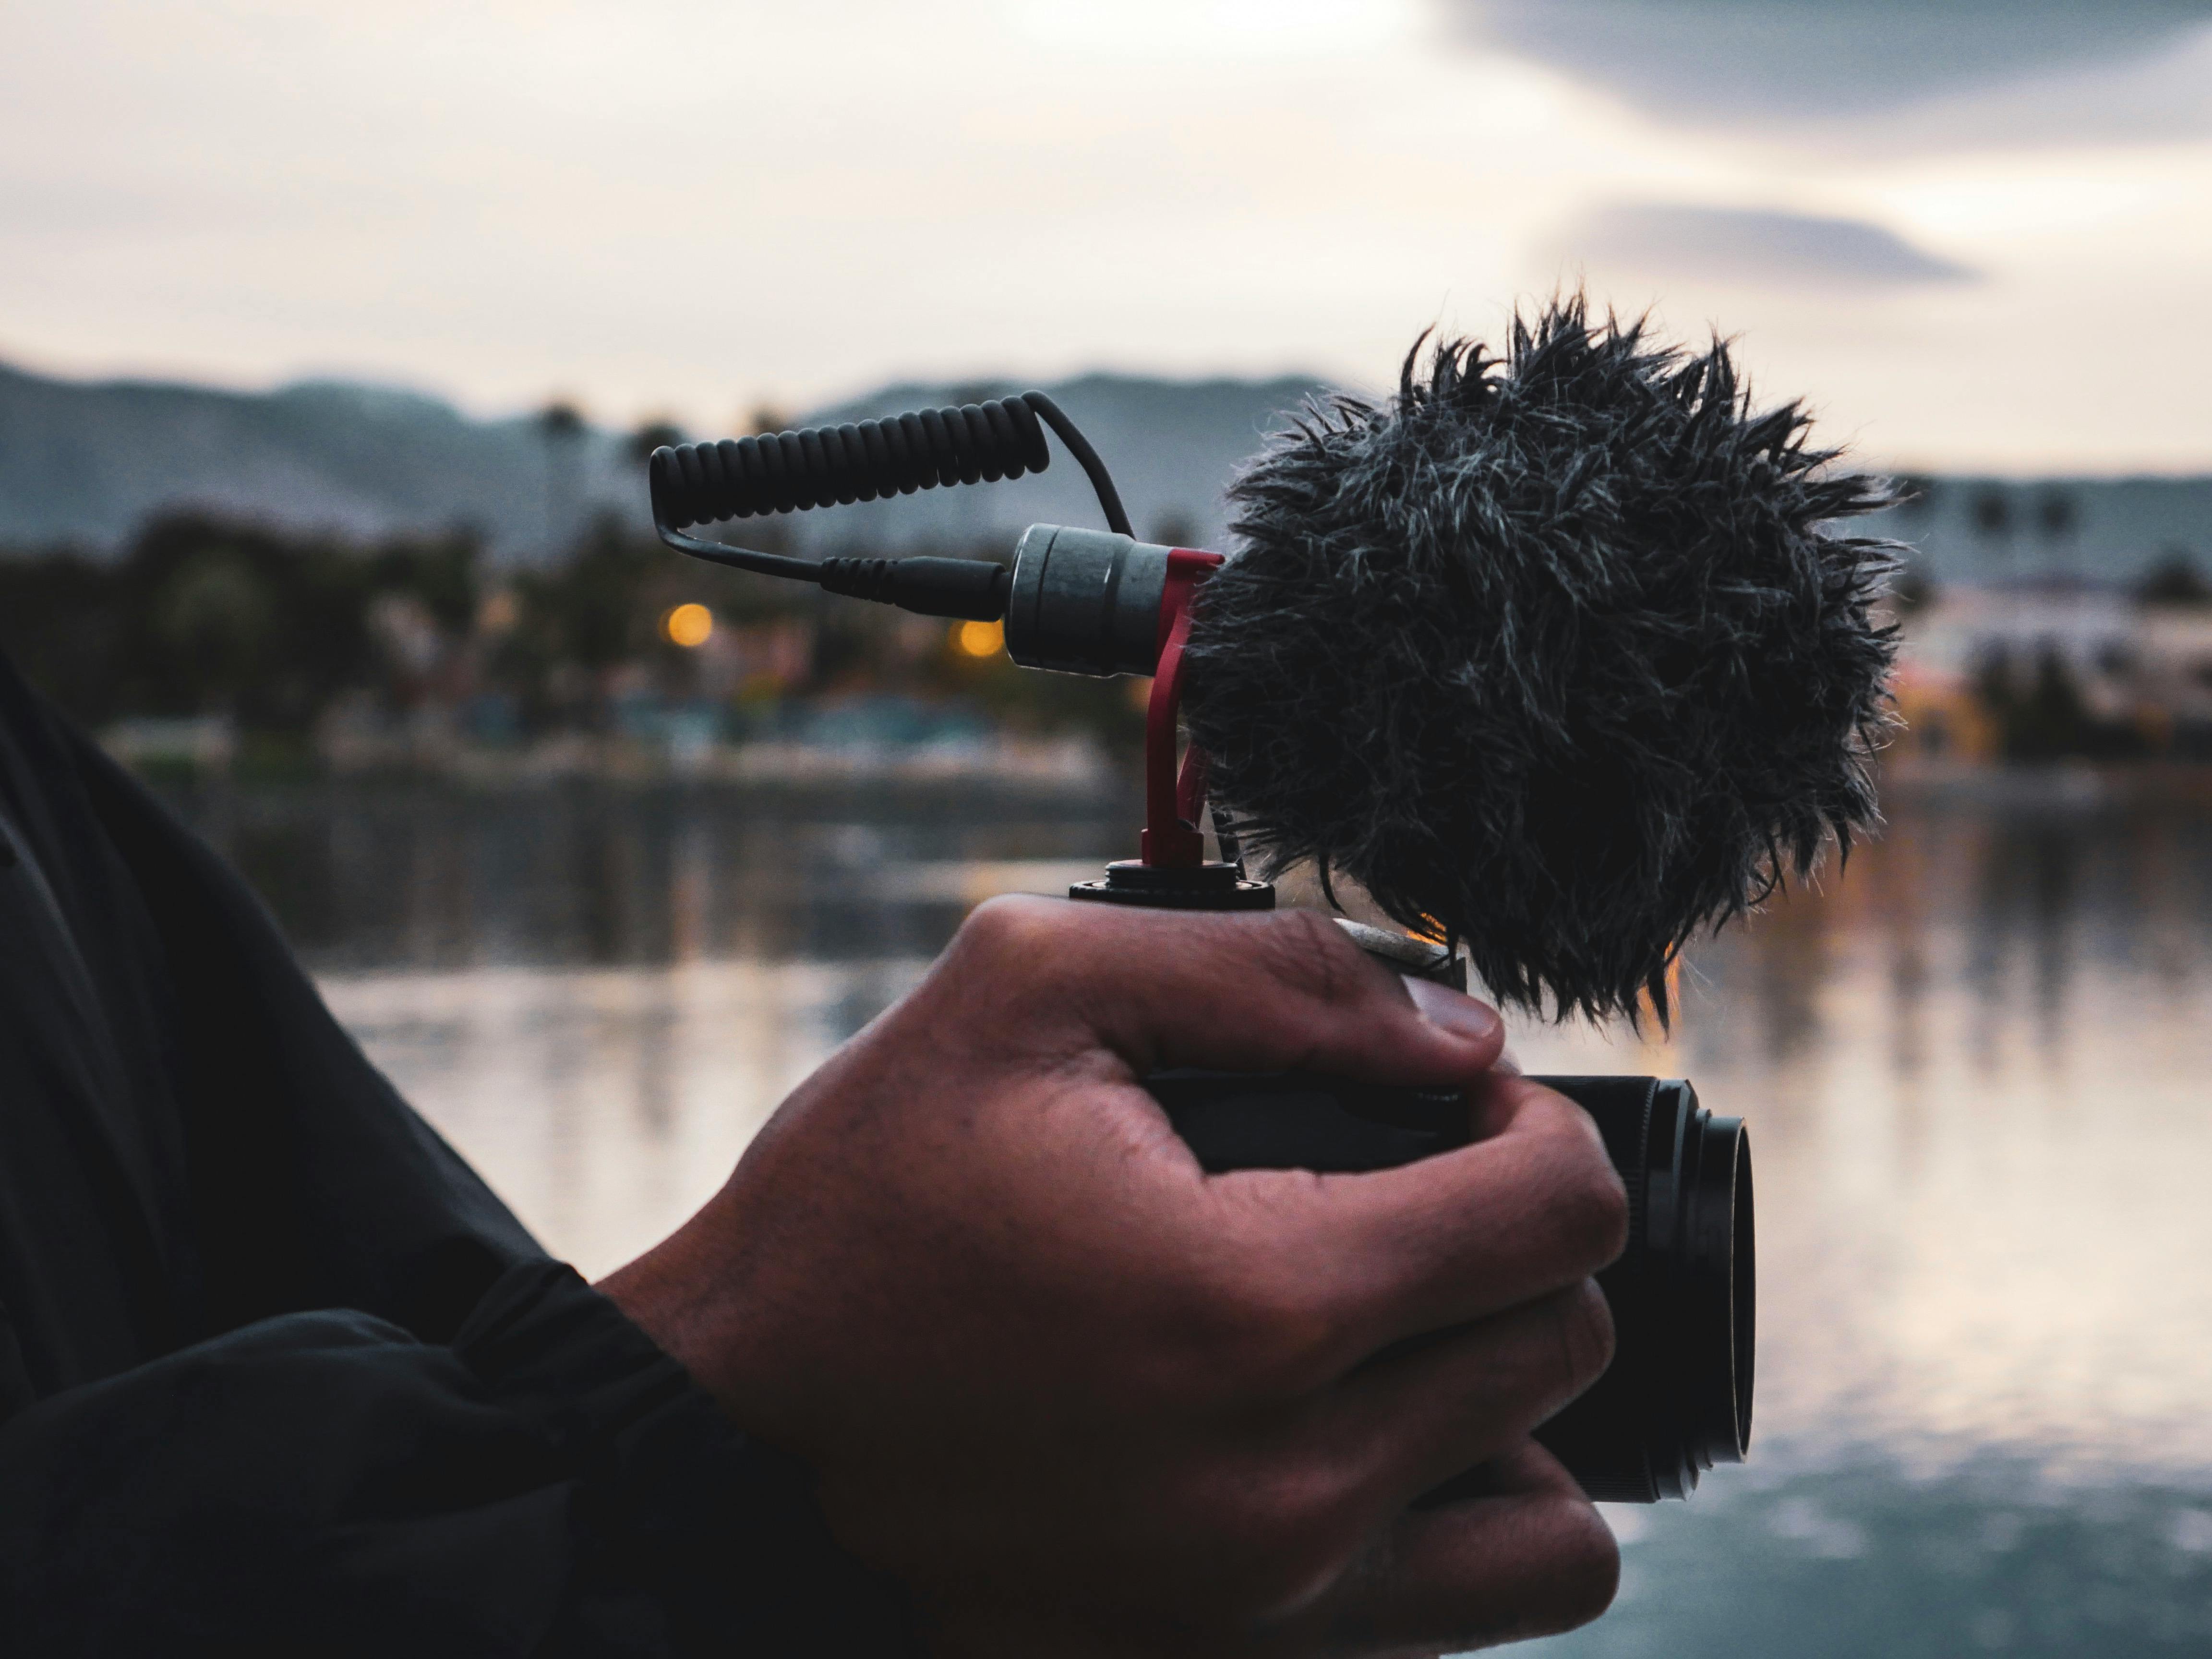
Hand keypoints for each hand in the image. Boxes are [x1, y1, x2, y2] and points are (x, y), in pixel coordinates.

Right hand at [600, 899, 1627, 1656]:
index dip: (1530, 1119)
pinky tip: (1352, 1435)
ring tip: (1389, 1327)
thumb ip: (1268, 974)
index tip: (1441, 1098)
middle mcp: (1297, 1488)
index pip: (1562, 1212)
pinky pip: (1469, 1612)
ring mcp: (1277, 1609)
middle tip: (1399, 1186)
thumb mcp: (1025, 992)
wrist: (721, 1444)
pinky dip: (1456, 1518)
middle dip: (1513, 1234)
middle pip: (1566, 1342)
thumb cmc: (859, 1211)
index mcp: (1261, 1306)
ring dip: (1505, 1396)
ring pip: (1559, 1520)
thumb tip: (1456, 1028)